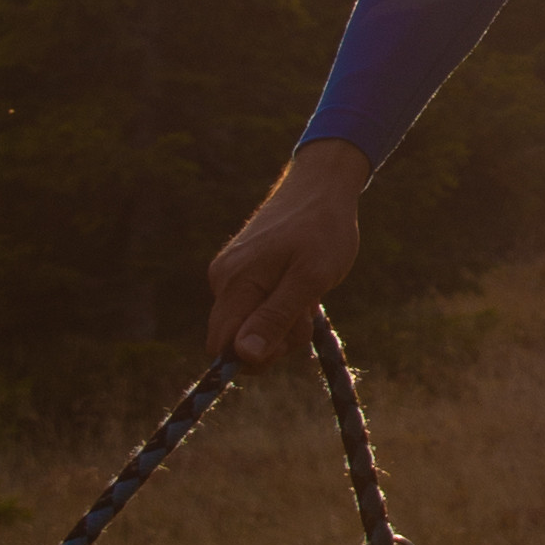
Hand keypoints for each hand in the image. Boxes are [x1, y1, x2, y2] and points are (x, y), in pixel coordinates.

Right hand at [204, 138, 366, 376]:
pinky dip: (281, 307)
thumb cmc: (323, 230)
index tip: (288, 339)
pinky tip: (301, 286)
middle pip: (235, 340)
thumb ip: (275, 318)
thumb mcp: (309, 279)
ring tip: (308, 293)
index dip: (253, 358)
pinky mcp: (242, 270)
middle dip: (273, 341)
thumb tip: (243, 355)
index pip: (222, 347)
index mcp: (234, 283)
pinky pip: (254, 307)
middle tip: (305, 312)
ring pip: (248, 325)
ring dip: (282, 323)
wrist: (321, 186)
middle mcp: (223, 280)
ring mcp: (230, 274)